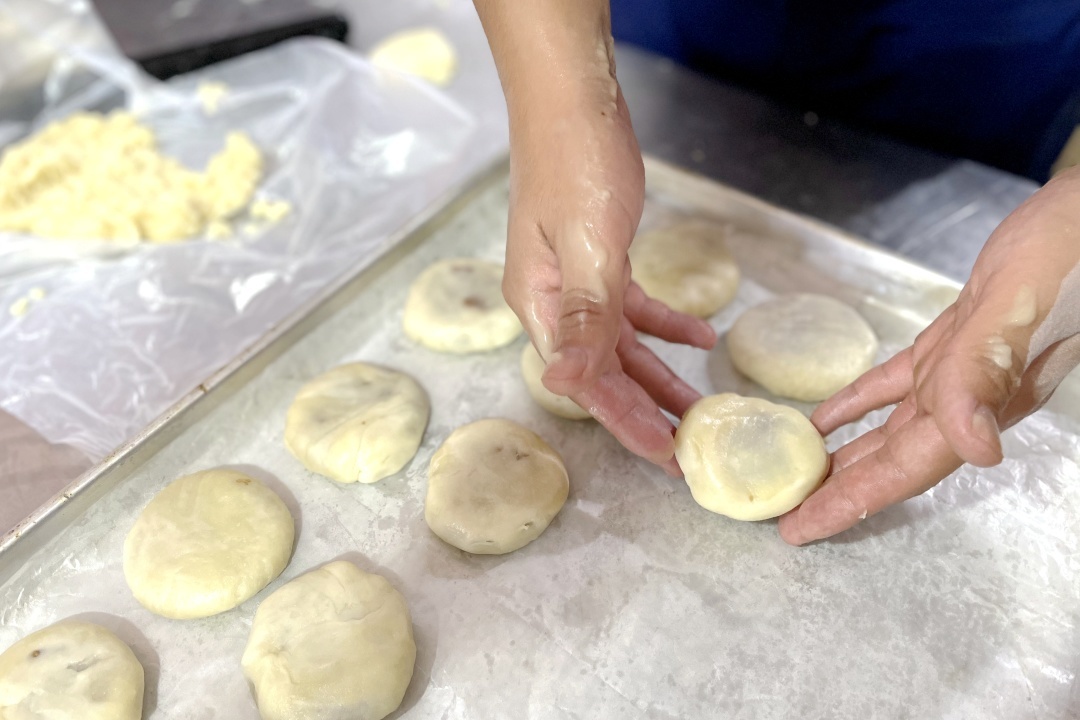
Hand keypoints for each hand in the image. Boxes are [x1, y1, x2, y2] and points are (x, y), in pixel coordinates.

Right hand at [503, 71, 714, 472]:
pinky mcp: (599, 259)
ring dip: (659, 376)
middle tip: (686, 449)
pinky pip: (631, 308)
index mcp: (540, 305)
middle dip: (644, 410)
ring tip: (700, 409)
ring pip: (620, 345)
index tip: (664, 456)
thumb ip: (584, 316)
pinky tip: (699, 337)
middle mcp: (553, 301)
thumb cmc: (574, 161)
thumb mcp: (588, 243)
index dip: (625, 421)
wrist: (572, 96)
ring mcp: (575, 281)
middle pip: (602, 371)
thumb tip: (566, 387)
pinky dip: (664, 325)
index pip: (584, 381)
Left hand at [779, 166, 1079, 544]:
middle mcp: (971, 398)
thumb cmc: (1065, 253)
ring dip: (848, 456)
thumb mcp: (1019, 309)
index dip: (850, 504)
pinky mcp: (957, 337)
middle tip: (785, 514)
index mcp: (980, 401)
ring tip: (801, 476)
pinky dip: (861, 401)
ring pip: (892, 428)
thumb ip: (987, 374)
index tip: (801, 531)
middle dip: (838, 492)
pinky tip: (829, 416)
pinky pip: (898, 382)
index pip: (902, 470)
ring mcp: (963, 370)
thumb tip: (978, 452)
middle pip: (890, 462)